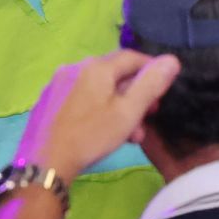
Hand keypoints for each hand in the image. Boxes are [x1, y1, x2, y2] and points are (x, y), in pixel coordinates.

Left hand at [15, 50, 180, 183]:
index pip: (132, 57)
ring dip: (119, 106)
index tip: (164, 88)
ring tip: (130, 132)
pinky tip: (104, 130)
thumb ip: (150, 85)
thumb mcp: (128, 112)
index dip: (152, 70)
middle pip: (115, 74)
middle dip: (136, 94)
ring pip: (99, 88)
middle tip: (149, 115)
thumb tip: (171, 59)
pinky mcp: (50, 99)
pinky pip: (83, 97)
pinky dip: (99, 108)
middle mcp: (76, 67)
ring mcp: (60, 83)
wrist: (47, 161)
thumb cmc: (91, 135)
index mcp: (97, 67)